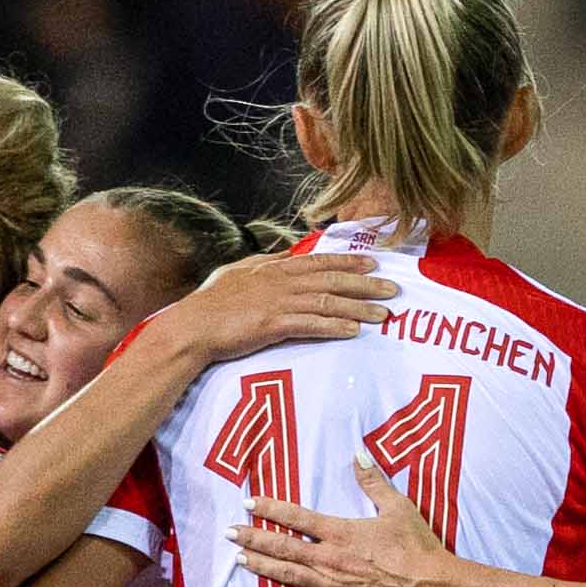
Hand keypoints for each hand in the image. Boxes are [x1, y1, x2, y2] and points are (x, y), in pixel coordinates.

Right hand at [184, 248, 393, 360]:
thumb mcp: (239, 273)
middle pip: (332, 279)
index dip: (349, 262)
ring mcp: (278, 302)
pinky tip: (354, 331)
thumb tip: (285, 255)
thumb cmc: (211, 303)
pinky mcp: (273, 324)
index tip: (375, 263)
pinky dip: (335, 326)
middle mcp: (281, 281)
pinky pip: (312, 324)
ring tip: (384, 315)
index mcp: (275, 269)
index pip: (320, 261)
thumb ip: (266, 264)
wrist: (192, 326)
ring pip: (328, 301)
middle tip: (394, 289)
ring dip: (359, 307)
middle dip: (366, 284)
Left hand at [235, 450, 462, 586]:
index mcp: (340, 532)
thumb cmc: (416, 547)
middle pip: (281, 547)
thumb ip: (373, 480)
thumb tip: (359, 451)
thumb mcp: (398, 507)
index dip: (269, 509)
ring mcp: (331, 585)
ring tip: (240, 559)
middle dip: (253, 538)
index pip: (296, 517)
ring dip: (261, 566)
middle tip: (229, 532)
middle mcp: (328, 558)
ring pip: (286, 574)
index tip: (248, 503)